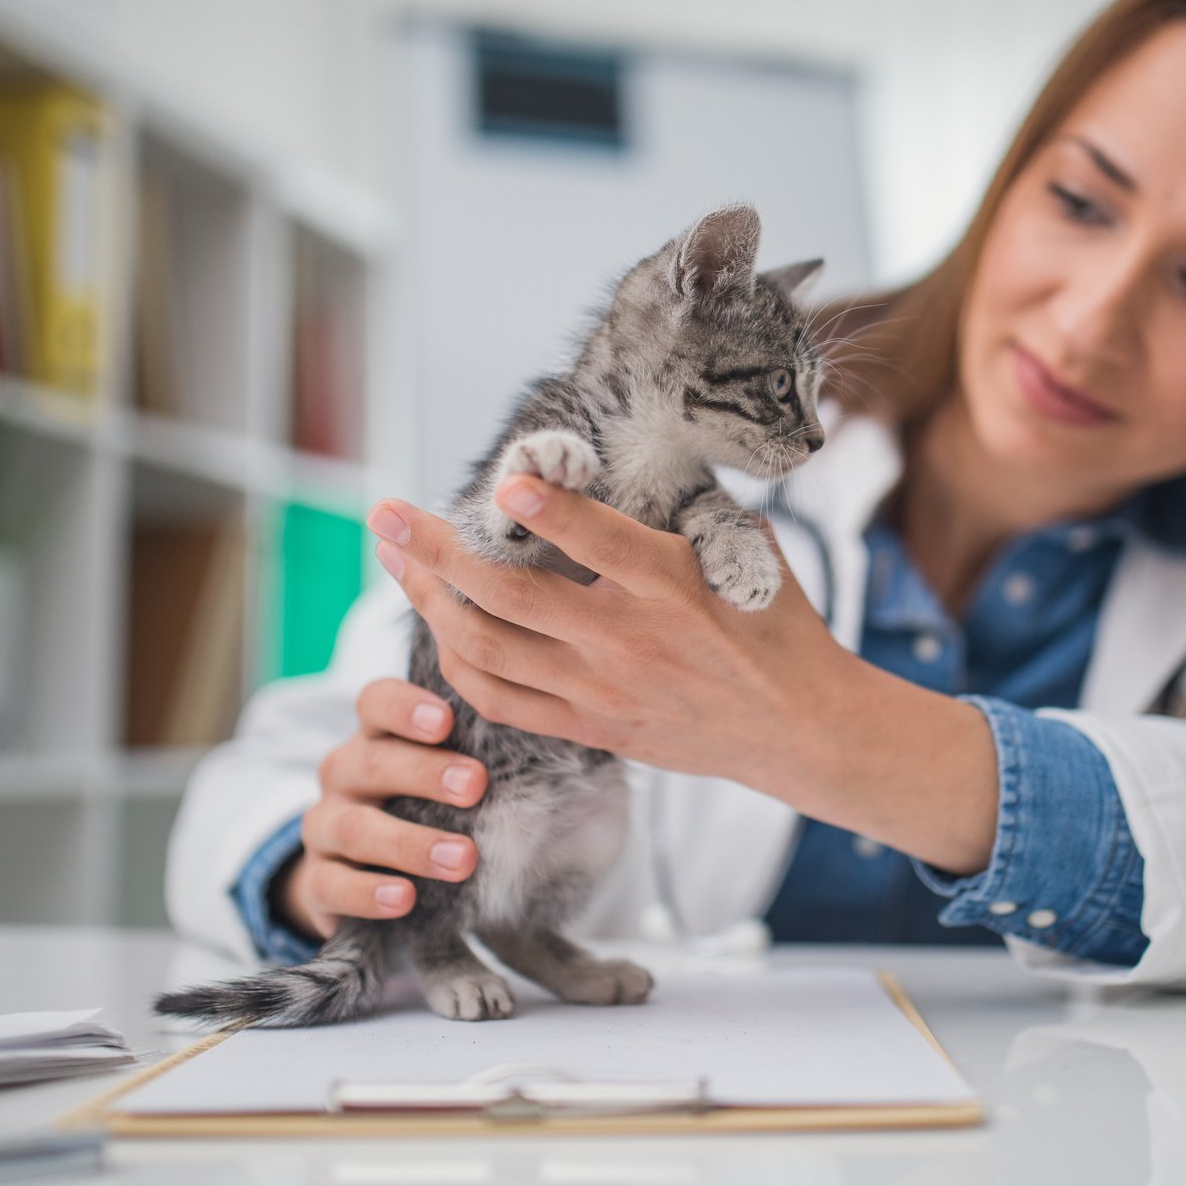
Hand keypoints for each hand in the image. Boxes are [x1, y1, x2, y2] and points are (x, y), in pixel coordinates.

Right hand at [276, 678, 486, 941]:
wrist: (362, 876)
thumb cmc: (426, 809)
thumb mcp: (446, 779)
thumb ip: (482, 763)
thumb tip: (570, 757)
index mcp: (377, 737)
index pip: (376, 703)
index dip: (405, 707)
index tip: (446, 721)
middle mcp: (345, 773)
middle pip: (372, 762)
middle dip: (424, 772)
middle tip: (476, 786)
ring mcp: (325, 826)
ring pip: (354, 827)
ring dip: (410, 843)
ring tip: (463, 859)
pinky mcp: (318, 880)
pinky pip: (331, 884)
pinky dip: (367, 892)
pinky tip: (404, 898)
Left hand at [365, 478, 842, 798]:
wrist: (799, 726)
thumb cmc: (776, 623)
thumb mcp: (746, 549)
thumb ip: (683, 508)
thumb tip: (623, 458)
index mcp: (674, 585)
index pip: (599, 541)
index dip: (549, 508)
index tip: (504, 478)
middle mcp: (630, 639)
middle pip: (511, 596)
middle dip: (436, 551)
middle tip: (387, 512)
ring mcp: (603, 690)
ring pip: (489, 649)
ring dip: (429, 601)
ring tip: (394, 561)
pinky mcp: (592, 728)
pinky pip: (501, 701)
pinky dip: (458, 663)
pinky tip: (436, 626)